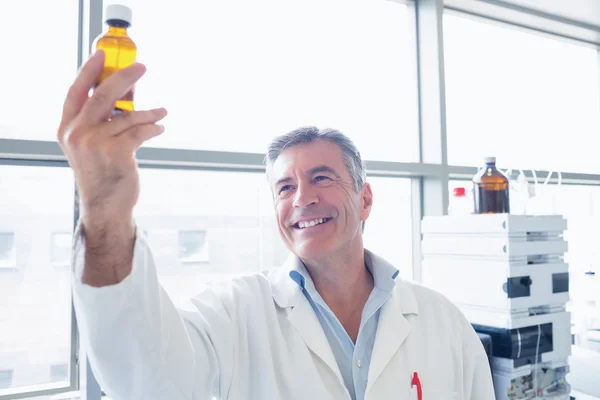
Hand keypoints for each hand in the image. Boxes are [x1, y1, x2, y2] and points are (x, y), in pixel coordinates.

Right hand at [57, 50, 166, 228]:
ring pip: (128, 115)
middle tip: (142, 67)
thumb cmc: (102, 173)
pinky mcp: (117, 152)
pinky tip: (159, 127)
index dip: (88, 71)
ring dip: (149, 112)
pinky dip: (153, 126)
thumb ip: (98, 121)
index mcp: (68, 128)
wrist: (105, 206)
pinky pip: (140, 130)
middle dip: (124, 77)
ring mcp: (96, 143)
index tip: (102, 54)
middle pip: (103, 94)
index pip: (76, 92)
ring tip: (161, 112)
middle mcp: (78, 133)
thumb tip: (123, 92)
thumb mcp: (89, 145)